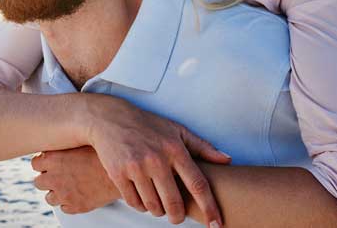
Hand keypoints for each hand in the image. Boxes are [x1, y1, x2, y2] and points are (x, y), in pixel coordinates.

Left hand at [32, 146, 118, 213]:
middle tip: (59, 174)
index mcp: (54, 159)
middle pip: (38, 182)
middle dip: (47, 178)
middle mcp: (55, 177)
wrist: (122, 171)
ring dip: (57, 192)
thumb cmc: (103, 153)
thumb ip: (64, 144)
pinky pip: (64, 208)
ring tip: (70, 185)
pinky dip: (69, 202)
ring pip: (50, 198)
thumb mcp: (80, 141)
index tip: (50, 162)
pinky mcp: (75, 206)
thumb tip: (56, 140)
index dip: (43, 163)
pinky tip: (79, 193)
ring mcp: (65, 193)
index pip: (34, 163)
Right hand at [83, 95, 229, 225]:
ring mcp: (136, 167)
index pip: (198, 184)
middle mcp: (156, 159)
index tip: (216, 223)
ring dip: (158, 210)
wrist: (110, 119)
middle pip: (174, 203)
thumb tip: (227, 160)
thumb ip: (203, 147)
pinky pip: (134, 203)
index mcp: (175, 149)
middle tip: (176, 216)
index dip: (210, 207)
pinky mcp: (118, 174)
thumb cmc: (147, 125)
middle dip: (178, 217)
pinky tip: (142, 196)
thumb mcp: (177, 130)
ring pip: (153, 207)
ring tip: (158, 202)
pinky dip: (140, 205)